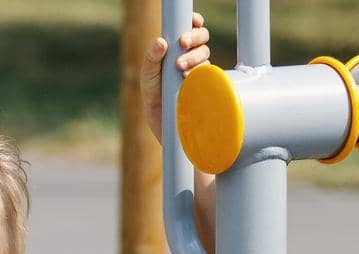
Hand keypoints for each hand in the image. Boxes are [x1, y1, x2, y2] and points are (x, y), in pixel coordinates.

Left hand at [142, 13, 211, 144]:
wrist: (163, 127)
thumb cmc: (154, 99)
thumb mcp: (148, 78)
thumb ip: (151, 59)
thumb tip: (161, 42)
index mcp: (179, 50)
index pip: (192, 28)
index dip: (195, 22)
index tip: (193, 21)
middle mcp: (192, 58)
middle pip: (203, 38)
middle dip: (195, 36)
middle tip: (183, 43)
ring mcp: (201, 72)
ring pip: (206, 54)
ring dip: (195, 56)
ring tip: (180, 67)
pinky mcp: (206, 88)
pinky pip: (210, 75)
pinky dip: (200, 73)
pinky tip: (188, 78)